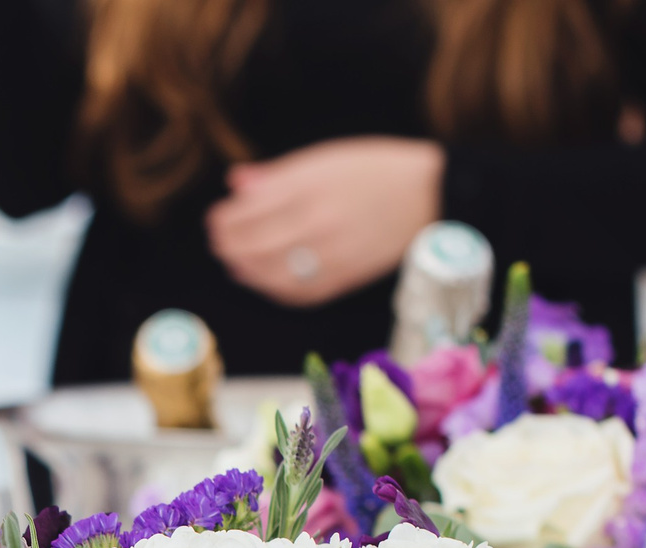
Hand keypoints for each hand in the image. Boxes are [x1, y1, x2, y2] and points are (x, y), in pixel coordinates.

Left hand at [205, 138, 441, 306]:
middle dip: (228, 245)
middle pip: (254, 243)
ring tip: (235, 262)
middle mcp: (316, 220)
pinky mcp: (345, 277)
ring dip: (245, 270)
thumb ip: (279, 174)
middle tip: (219, 243)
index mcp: (309, 184)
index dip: (226, 219)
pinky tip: (264, 280)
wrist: (429, 194)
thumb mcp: (326, 158)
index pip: (249, 209)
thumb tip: (237, 183)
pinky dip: (274, 289)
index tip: (216, 218)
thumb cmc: (376, 170)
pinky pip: (299, 292)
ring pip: (271, 272)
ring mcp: (331, 252)